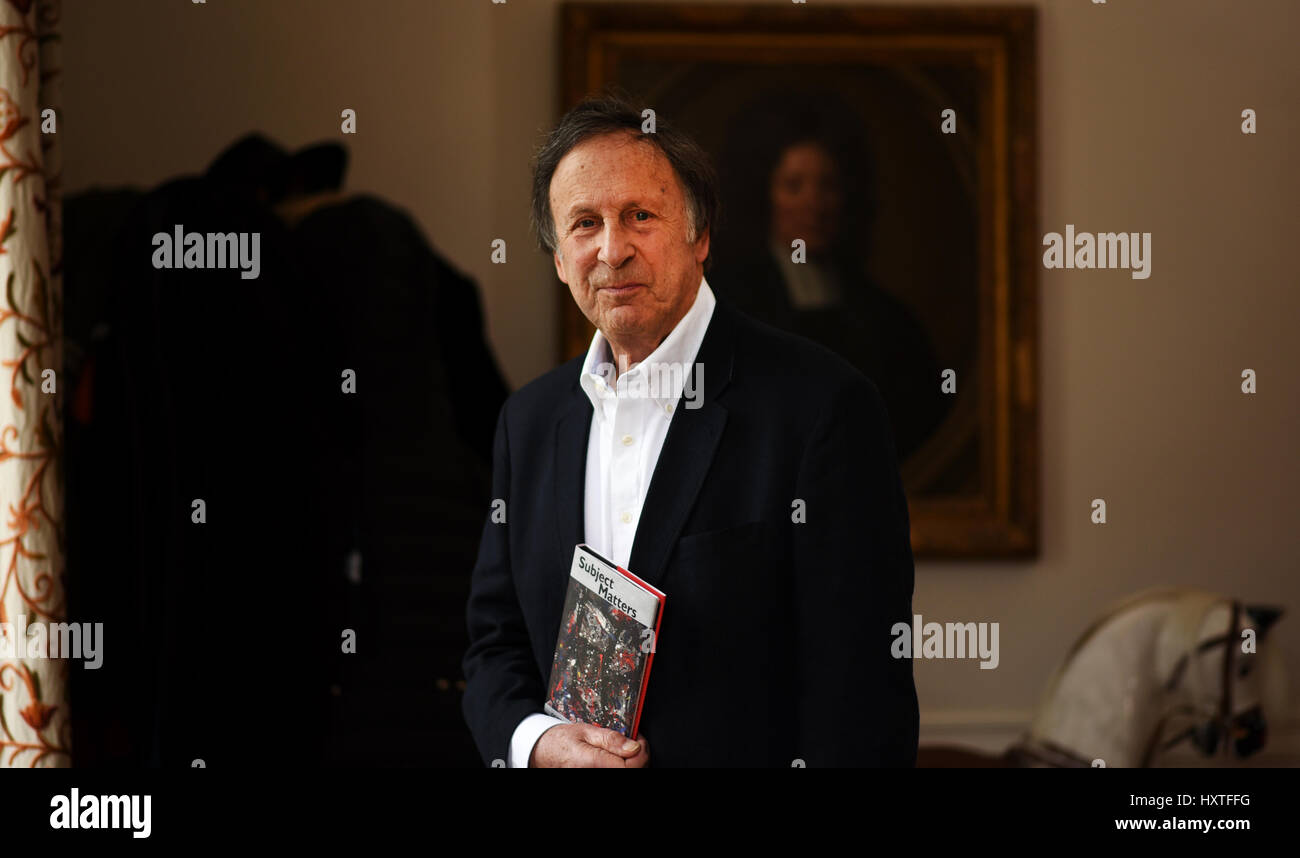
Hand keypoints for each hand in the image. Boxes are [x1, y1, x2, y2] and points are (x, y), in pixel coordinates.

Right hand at [529, 723, 649, 767]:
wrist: (541, 754)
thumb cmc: (560, 742)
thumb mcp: (585, 731)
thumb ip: (611, 739)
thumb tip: (634, 747)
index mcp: (593, 763)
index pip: (631, 766)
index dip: (642, 752)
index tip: (639, 739)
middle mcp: (595, 775)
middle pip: (632, 773)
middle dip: (639, 758)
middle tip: (633, 742)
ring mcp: (594, 779)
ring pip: (626, 774)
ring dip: (631, 764)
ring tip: (625, 750)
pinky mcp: (597, 780)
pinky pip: (616, 774)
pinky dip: (621, 767)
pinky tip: (618, 759)